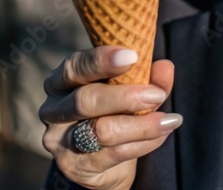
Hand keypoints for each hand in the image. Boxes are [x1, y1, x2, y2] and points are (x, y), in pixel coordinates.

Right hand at [39, 46, 180, 189]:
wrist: (105, 162)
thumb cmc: (115, 113)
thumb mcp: (131, 90)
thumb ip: (147, 77)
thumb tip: (165, 67)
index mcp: (61, 81)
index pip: (75, 67)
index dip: (101, 60)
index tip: (132, 56)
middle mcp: (53, 109)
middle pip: (85, 100)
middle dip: (126, 96)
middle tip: (157, 94)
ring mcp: (60, 140)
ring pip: (101, 130)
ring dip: (141, 124)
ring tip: (168, 120)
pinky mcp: (75, 166)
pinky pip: (114, 153)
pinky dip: (143, 143)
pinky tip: (162, 134)